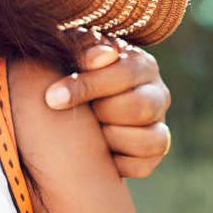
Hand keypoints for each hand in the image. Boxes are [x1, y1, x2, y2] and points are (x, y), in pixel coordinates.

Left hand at [44, 30, 170, 178]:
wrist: (71, 101)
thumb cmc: (71, 70)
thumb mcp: (73, 51)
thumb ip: (86, 46)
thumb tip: (103, 56)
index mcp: (141, 64)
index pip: (124, 74)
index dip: (87, 86)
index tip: (52, 97)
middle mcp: (157, 94)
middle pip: (141, 108)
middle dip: (101, 113)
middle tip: (75, 115)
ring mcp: (159, 126)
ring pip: (151, 140)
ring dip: (111, 139)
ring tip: (87, 133)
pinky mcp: (152, 155)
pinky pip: (144, 166)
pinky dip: (117, 164)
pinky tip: (95, 153)